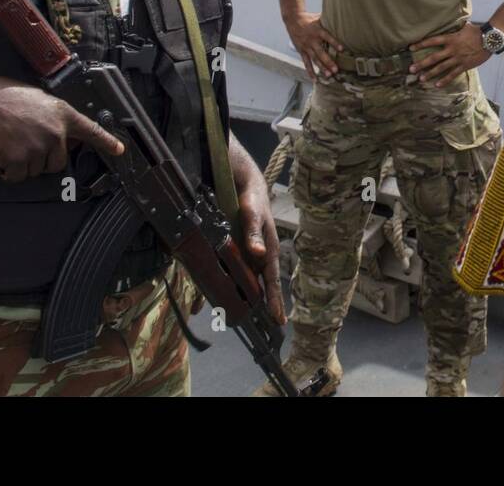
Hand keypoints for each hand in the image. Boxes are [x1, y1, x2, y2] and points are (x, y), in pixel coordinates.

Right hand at [0, 73, 124, 181]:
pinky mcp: (21, 161)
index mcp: (63, 114)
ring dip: (21, 163)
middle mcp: (56, 133)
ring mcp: (39, 148)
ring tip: (8, 141)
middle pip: (57, 163)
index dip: (107, 142)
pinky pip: (17, 177)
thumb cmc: (3, 97)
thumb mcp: (38, 101)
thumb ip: (54, 118)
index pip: (91, 131)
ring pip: (36, 171)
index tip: (119, 151)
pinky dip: (6, 170)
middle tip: (22, 140)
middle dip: (41, 158)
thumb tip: (61, 136)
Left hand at [231, 138, 285, 324]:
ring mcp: (249, 250)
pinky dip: (234, 280)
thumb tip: (258, 254)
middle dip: (263, 302)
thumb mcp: (252, 212)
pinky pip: (236, 267)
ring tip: (243, 313)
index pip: (271, 279)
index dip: (274, 299)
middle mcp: (259, 252)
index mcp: (268, 247)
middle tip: (265, 325)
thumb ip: (254, 232)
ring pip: (248, 277)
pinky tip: (226, 289)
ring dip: (248, 294)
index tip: (277, 320)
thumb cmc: (252, 196)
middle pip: (261, 282)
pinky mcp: (238, 246)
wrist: (241, 179)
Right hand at [283, 11, 343, 79]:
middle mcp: (312, 40)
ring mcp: (306, 47)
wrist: (293, 20)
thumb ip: (329, 21)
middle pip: (321, 52)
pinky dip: (310, 72)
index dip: (335, 43)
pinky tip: (315, 79)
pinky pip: (306, 63)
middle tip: (336, 69)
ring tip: (329, 75)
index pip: (327, 37)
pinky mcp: (301, 51)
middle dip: (328, 61)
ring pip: (314, 59)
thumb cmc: (309, 19)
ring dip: (322, 68)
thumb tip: (343, 18)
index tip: (342, 49)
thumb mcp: (319, 18)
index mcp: (318, 31)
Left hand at [409, 23, 489, 86]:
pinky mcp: (464, 65)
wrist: (490, 39)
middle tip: (411, 69)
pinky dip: (445, 80)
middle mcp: (452, 49)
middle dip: (421, 64)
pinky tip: (437, 85)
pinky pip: (453, 74)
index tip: (410, 48)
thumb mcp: (464, 27)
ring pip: (441, 67)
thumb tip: (452, 20)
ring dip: (430, 74)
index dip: (421, 44)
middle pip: (433, 58)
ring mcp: (458, 58)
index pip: (432, 41)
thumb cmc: (477, 31)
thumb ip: (455, 28)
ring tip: (421, 79)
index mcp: (451, 38)